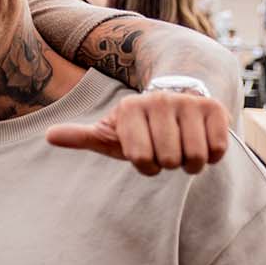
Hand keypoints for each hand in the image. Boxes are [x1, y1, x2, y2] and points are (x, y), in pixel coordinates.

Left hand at [45, 90, 228, 174]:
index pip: (140, 159)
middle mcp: (158, 100)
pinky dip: (212, 155)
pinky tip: (201, 140)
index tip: (145, 154)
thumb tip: (48, 135)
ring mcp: (188, 102)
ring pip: (196, 157)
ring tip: (183, 146)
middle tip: (166, 149)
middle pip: (169, 160)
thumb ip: (82, 136)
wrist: (177, 98)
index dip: (146, 166)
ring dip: (191, 162)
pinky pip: (218, 150)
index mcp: (129, 108)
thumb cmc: (139, 128)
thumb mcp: (110, 132)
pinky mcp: (215, 108)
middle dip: (169, 163)